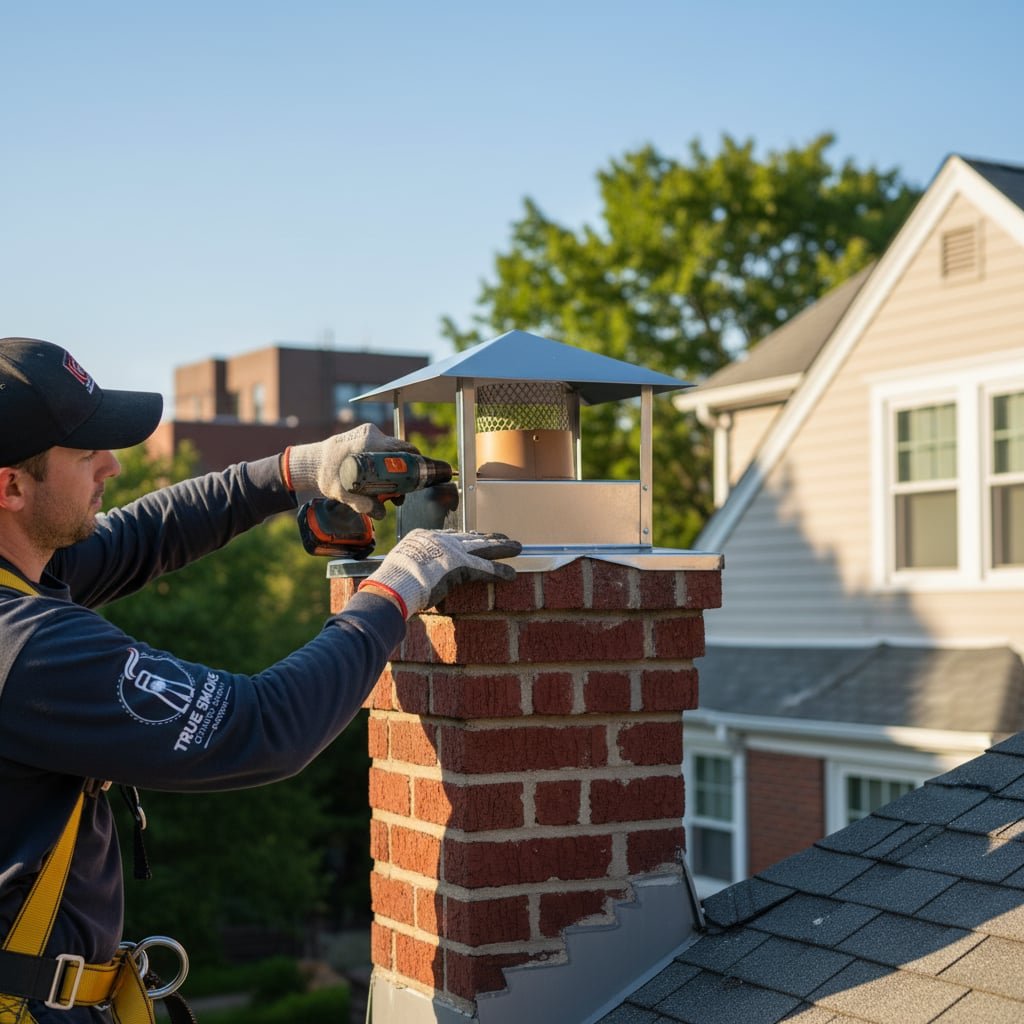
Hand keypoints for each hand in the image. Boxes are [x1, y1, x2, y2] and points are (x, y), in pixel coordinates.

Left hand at [284, 424, 417, 517]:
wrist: (312, 462)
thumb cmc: (326, 474)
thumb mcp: (343, 493)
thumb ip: (363, 504)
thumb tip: (382, 514)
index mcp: (370, 443)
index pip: (405, 450)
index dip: (415, 465)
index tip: (417, 479)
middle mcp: (372, 434)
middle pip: (400, 453)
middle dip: (404, 472)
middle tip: (401, 492)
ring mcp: (369, 433)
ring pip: (392, 452)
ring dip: (394, 469)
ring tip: (389, 490)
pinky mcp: (365, 436)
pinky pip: (383, 450)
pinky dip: (385, 463)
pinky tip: (380, 479)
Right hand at [358, 529, 521, 618]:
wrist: (395, 584)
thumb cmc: (390, 582)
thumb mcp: (397, 566)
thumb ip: (409, 568)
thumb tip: (406, 580)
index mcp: (423, 537)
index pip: (450, 535)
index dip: (465, 537)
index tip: (475, 537)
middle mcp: (440, 540)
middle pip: (470, 537)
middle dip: (487, 537)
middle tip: (502, 536)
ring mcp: (452, 551)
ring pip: (483, 548)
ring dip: (501, 548)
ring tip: (517, 548)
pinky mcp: (462, 566)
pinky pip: (485, 568)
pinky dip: (499, 572)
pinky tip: (512, 574)